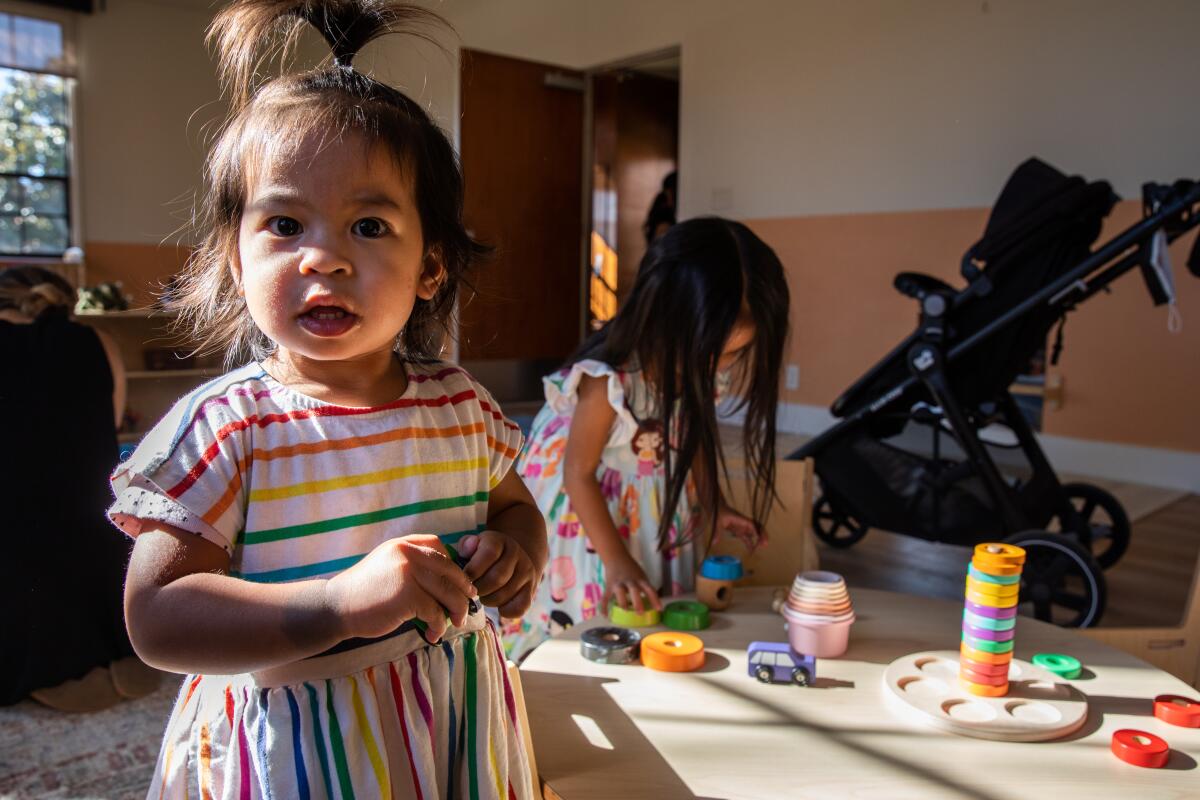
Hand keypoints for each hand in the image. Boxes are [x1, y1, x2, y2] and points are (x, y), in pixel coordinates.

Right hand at [325, 534, 474, 642]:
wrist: (336, 607)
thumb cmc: (364, 592)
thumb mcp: (388, 565)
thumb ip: (412, 565)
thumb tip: (447, 581)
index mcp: (404, 544)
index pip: (438, 547)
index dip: (452, 566)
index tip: (459, 583)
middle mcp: (408, 553)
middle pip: (450, 571)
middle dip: (463, 591)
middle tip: (467, 606)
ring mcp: (408, 572)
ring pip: (448, 592)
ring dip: (455, 611)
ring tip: (454, 623)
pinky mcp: (407, 596)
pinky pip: (435, 612)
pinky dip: (438, 625)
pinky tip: (433, 634)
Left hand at [456, 531, 538, 617]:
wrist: (514, 560)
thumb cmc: (485, 556)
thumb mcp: (475, 545)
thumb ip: (466, 545)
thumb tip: (466, 550)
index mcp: (500, 541)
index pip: (489, 554)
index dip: (473, 569)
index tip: (464, 578)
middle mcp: (517, 554)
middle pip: (496, 578)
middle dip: (479, 588)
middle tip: (473, 589)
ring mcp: (526, 572)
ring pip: (504, 594)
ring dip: (489, 600)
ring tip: (484, 595)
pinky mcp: (531, 589)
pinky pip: (520, 607)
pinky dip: (506, 611)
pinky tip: (499, 608)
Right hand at [603, 553, 661, 613]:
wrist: (616, 558)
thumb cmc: (632, 570)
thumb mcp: (641, 576)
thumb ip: (645, 588)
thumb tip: (653, 604)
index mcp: (640, 579)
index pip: (649, 589)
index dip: (654, 599)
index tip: (659, 609)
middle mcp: (630, 581)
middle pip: (634, 590)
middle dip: (637, 601)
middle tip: (640, 613)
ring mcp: (618, 584)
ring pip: (619, 592)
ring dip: (622, 601)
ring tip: (625, 610)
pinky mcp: (609, 586)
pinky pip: (606, 597)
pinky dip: (604, 607)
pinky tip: (605, 615)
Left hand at [718, 504, 765, 551]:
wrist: (717, 508)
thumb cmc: (719, 512)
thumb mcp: (717, 522)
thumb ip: (717, 532)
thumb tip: (714, 543)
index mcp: (740, 519)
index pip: (751, 524)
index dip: (756, 530)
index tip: (759, 538)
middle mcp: (743, 523)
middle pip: (756, 528)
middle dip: (762, 534)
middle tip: (765, 544)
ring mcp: (742, 527)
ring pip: (753, 533)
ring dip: (758, 539)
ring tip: (762, 547)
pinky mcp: (739, 530)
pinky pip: (746, 537)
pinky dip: (750, 543)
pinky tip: (751, 550)